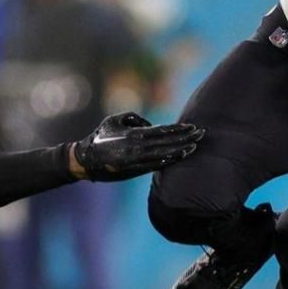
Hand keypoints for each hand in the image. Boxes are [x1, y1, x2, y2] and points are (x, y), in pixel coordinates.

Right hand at [71, 111, 203, 181]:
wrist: (86, 160)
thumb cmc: (100, 136)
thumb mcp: (115, 119)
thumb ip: (135, 117)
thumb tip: (151, 124)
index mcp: (134, 134)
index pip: (163, 131)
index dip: (179, 129)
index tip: (192, 126)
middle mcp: (139, 148)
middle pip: (168, 143)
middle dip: (186, 138)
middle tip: (201, 134)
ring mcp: (138, 161)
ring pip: (165, 155)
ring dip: (181, 151)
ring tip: (194, 147)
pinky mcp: (135, 171)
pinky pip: (156, 165)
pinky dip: (169, 161)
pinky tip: (180, 157)